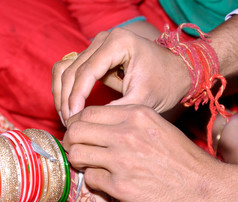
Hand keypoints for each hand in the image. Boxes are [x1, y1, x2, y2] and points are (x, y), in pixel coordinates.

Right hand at [52, 28, 189, 124]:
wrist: (176, 73)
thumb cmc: (165, 83)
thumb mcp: (143, 101)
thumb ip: (115, 111)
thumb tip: (87, 124)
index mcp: (118, 43)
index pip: (86, 72)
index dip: (76, 99)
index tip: (73, 121)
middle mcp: (103, 39)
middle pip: (70, 70)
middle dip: (66, 99)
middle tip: (68, 125)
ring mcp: (96, 46)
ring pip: (64, 69)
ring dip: (61, 94)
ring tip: (67, 118)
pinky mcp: (93, 56)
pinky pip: (69, 70)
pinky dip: (66, 89)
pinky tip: (71, 109)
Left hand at [63, 104, 218, 201]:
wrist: (207, 189)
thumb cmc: (183, 160)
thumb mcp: (158, 127)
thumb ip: (127, 123)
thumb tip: (97, 127)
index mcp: (136, 114)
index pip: (88, 112)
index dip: (77, 124)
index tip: (79, 134)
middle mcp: (127, 132)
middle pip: (76, 130)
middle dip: (70, 141)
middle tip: (76, 150)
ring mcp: (123, 159)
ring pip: (77, 153)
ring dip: (78, 161)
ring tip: (89, 166)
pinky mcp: (122, 185)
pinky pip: (90, 178)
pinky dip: (93, 181)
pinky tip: (107, 182)